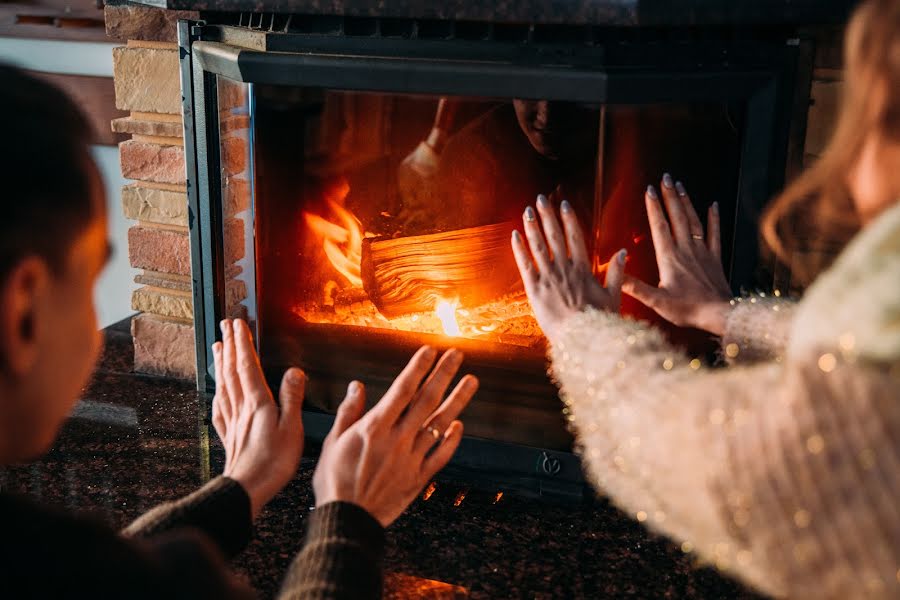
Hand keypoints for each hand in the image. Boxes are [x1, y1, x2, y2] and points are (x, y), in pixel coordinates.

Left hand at [211, 319, 305, 518]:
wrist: (247, 489)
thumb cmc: (272, 463)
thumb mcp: (291, 428)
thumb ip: (291, 398)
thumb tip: (294, 372)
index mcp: (257, 403)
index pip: (248, 365)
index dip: (243, 343)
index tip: (239, 323)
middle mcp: (241, 407)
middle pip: (232, 369)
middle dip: (229, 344)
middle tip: (225, 325)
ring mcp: (232, 420)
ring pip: (224, 383)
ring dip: (221, 362)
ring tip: (218, 346)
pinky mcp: (229, 433)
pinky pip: (220, 405)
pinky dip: (218, 390)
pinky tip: (217, 388)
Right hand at [312, 346, 477, 527]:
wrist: (348, 520)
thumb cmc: (334, 481)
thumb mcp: (333, 442)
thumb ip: (348, 412)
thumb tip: (357, 386)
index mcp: (375, 427)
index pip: (403, 389)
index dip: (418, 368)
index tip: (430, 350)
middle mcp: (397, 438)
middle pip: (426, 400)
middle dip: (443, 374)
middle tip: (457, 355)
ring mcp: (411, 458)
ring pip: (440, 424)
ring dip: (457, 401)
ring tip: (471, 381)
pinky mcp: (419, 478)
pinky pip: (441, 455)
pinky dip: (452, 440)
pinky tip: (459, 425)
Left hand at [511, 194, 625, 344]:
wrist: (582, 342)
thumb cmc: (600, 323)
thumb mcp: (614, 297)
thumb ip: (617, 273)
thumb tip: (623, 251)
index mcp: (584, 270)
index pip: (576, 238)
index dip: (569, 220)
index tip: (564, 205)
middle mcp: (565, 270)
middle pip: (555, 237)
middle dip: (548, 216)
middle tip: (541, 199)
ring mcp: (549, 279)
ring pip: (539, 246)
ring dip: (532, 226)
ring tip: (527, 210)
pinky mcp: (534, 291)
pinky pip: (525, 265)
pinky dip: (519, 249)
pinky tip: (515, 234)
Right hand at [621, 174, 731, 335]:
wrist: (719, 314)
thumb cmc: (687, 309)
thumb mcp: (656, 301)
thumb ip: (635, 287)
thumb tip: (615, 273)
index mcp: (669, 258)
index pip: (660, 227)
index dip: (654, 207)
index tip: (649, 190)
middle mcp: (686, 250)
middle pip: (677, 217)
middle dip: (670, 196)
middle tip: (665, 178)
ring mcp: (702, 252)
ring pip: (693, 221)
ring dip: (686, 202)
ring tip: (680, 186)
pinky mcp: (714, 258)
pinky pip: (714, 234)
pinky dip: (714, 218)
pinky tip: (713, 205)